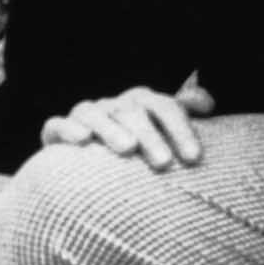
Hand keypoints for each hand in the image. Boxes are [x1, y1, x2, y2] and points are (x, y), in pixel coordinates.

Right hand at [41, 76, 213, 170]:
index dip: (182, 130)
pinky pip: (57, 124)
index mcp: (143, 102)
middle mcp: (115, 105)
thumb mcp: (161, 129)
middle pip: (134, 112)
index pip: (166, 108)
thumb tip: (207, 103)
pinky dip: (68, 129)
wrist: (87, 157)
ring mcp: (86, 114)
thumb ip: (184, 112)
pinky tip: (82, 140)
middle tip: (164, 163)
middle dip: (151, 136)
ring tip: (127, 148)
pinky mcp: (55, 130)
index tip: (195, 159)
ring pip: (95, 113)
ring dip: (111, 128)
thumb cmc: (138, 144)